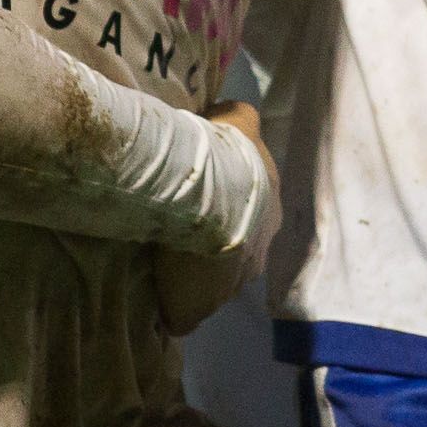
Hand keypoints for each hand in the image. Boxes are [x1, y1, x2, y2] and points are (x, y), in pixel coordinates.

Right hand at [152, 102, 273, 334]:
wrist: (209, 198)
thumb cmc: (224, 158)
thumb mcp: (238, 123)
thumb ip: (240, 117)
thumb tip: (231, 113)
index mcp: (269, 211)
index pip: (250, 217)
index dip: (228, 212)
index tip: (204, 206)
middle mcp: (259, 251)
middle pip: (237, 255)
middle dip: (217, 248)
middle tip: (184, 236)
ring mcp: (232, 285)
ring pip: (216, 285)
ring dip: (197, 276)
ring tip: (167, 265)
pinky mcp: (198, 308)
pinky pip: (185, 313)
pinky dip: (174, 307)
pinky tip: (157, 300)